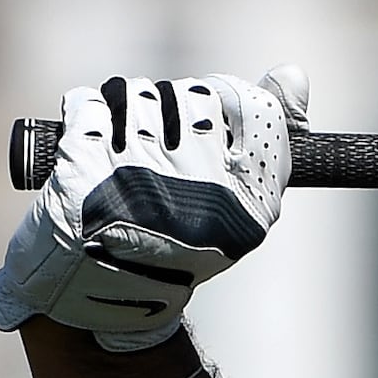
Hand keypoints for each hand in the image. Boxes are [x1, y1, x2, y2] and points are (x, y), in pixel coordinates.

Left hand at [0, 67, 302, 350]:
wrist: (99, 305)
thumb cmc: (170, 248)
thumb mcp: (234, 205)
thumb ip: (269, 135)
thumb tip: (295, 73)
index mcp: (247, 203)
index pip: (254, 108)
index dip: (226, 100)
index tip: (205, 117)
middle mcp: (200, 188)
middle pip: (191, 96)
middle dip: (168, 108)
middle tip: (151, 146)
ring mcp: (141, 177)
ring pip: (138, 93)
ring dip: (124, 107)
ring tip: (119, 146)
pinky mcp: (84, 169)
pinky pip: (88, 102)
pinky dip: (82, 111)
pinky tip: (86, 140)